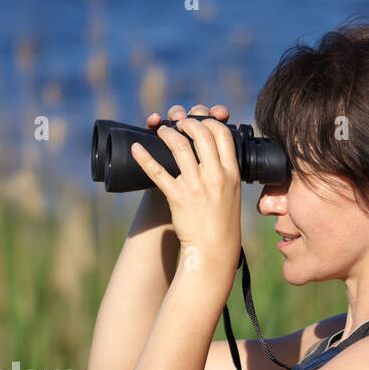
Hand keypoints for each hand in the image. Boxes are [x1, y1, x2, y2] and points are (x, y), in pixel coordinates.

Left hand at [132, 103, 240, 269]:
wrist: (213, 248)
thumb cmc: (223, 221)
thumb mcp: (232, 191)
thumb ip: (225, 170)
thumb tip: (215, 151)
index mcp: (231, 172)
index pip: (222, 133)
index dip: (208, 121)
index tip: (199, 121)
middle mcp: (215, 175)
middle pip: (200, 133)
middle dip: (186, 122)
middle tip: (178, 123)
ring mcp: (195, 185)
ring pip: (179, 146)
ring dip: (167, 133)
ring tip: (161, 131)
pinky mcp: (177, 196)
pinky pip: (158, 171)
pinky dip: (144, 157)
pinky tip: (136, 148)